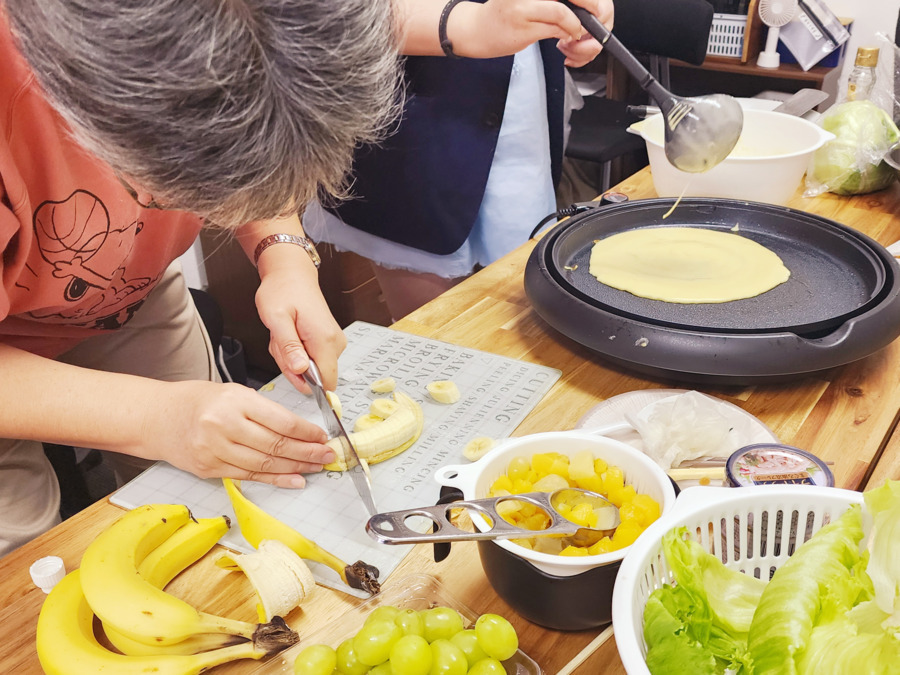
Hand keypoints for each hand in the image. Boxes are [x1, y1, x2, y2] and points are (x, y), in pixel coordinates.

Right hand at [146, 380, 334, 487]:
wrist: (156, 417)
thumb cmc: (198, 401)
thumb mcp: (233, 393)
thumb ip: (263, 410)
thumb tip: (299, 429)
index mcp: (235, 401)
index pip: (280, 420)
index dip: (306, 432)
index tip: (322, 436)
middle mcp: (224, 426)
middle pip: (275, 445)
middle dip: (307, 453)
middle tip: (327, 456)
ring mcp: (215, 450)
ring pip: (265, 464)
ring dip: (295, 468)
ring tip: (316, 467)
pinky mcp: (210, 469)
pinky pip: (249, 476)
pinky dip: (275, 479)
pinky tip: (294, 479)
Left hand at [254, 259, 345, 392]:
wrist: (291, 274)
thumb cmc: (282, 291)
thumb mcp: (277, 319)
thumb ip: (289, 347)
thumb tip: (301, 371)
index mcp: (324, 339)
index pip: (326, 382)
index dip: (304, 382)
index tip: (289, 364)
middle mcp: (335, 342)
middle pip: (314, 376)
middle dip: (291, 365)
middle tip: (280, 341)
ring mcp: (334, 342)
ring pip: (311, 368)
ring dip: (291, 356)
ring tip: (284, 334)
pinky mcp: (330, 341)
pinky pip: (312, 359)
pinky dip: (296, 350)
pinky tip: (290, 334)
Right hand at [447, 0, 611, 60]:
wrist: (477, 29)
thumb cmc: (504, 13)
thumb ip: (554, 1)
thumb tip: (584, 5)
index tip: (596, 5)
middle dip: (590, 6)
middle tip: (597, 15)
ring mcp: (524, 7)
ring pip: (564, 13)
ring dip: (576, 25)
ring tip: (576, 30)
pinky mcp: (523, 27)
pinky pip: (555, 29)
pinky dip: (566, 34)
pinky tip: (566, 36)